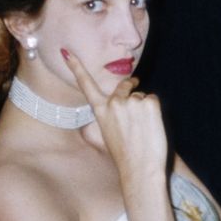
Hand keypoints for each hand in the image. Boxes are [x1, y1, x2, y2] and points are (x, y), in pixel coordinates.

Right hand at [63, 51, 168, 184]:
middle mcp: (114, 102)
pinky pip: (153, 99)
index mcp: (101, 110)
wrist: (140, 169)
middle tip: (136, 112)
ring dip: (144, 109)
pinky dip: (155, 111)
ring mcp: (131, 101)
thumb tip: (126, 99)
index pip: (86, 84)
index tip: (65, 51)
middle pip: (125, 86)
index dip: (76, 67)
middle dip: (132, 89)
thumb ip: (114, 112)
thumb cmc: (126, 155)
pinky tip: (151, 127)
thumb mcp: (111, 131)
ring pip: (141, 96)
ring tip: (142, 131)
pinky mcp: (149, 101)